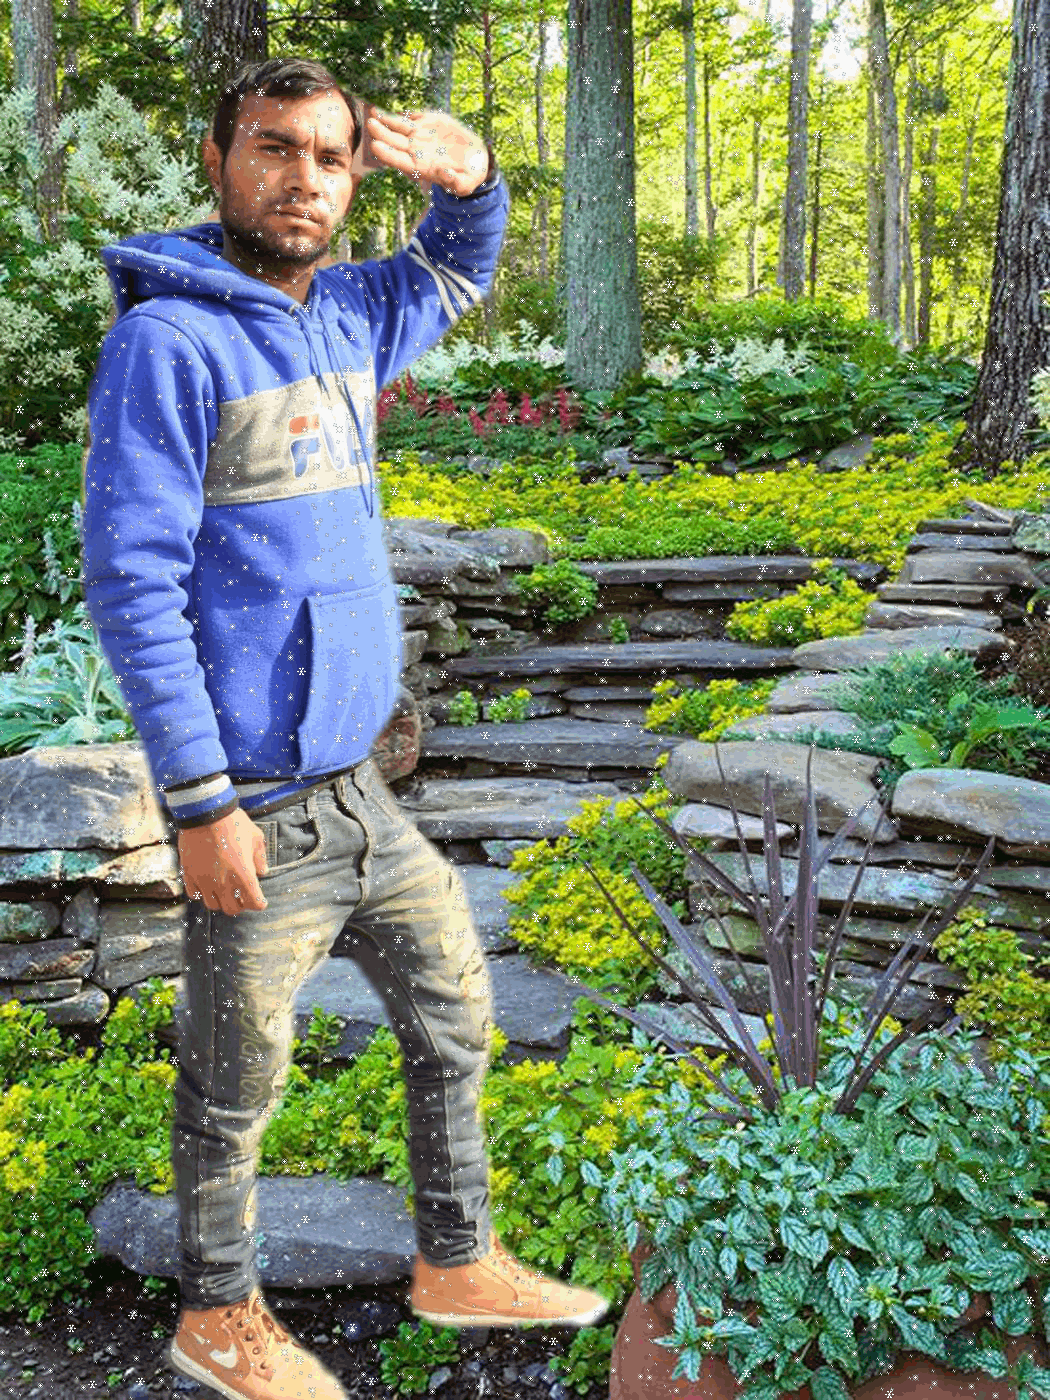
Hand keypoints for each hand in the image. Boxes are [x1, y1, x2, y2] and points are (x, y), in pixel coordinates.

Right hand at [178, 807, 269, 916]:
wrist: (205, 812)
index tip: (260, 900)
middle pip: (232, 909)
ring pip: (212, 905)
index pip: (254, 903)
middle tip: (242, 896)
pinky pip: (194, 894)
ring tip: (224, 890)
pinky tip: (207, 883)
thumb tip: (262, 872)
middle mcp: (223, 882)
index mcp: (243, 874)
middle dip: (240, 905)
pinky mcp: (189, 874)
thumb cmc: (234, 823)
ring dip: (221, 900)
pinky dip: (202, 892)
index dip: (259, 903)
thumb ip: (260, 858)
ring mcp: (204, 879)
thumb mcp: (256, 836)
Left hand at [364, 108, 488, 196]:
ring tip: (372, 110)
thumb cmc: (467, 177)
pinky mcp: (428, 122)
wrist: (476, 160)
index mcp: (421, 167)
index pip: (400, 161)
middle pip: (394, 142)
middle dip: (381, 133)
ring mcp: (420, 136)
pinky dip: (400, 111)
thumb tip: (444, 174)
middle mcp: (416, 151)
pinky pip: (410, 116)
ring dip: (385, 118)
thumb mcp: (464, 183)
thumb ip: (454, 181)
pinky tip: (388, 105)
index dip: (387, 154)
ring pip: (398, 126)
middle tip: (370, 124)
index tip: (375, 146)